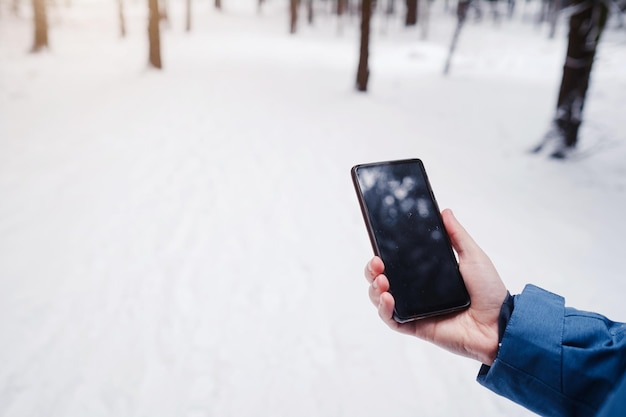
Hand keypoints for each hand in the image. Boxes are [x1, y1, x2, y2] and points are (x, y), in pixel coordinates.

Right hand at [364, 209, 507, 364]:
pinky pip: (391, 320)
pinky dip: (383, 309)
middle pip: (382, 279)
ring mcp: (414, 309)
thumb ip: (457, 235)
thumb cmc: (489, 292)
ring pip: (380, 299)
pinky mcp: (414, 327)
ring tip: (381, 280)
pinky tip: (388, 298)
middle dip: (372, 270)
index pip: (396, 263)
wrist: (499, 324)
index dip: (383, 255)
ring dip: (374, 288)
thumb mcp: (473, 257)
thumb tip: (445, 211)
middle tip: (377, 262)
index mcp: (426, 274)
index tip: (379, 246)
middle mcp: (416, 291)